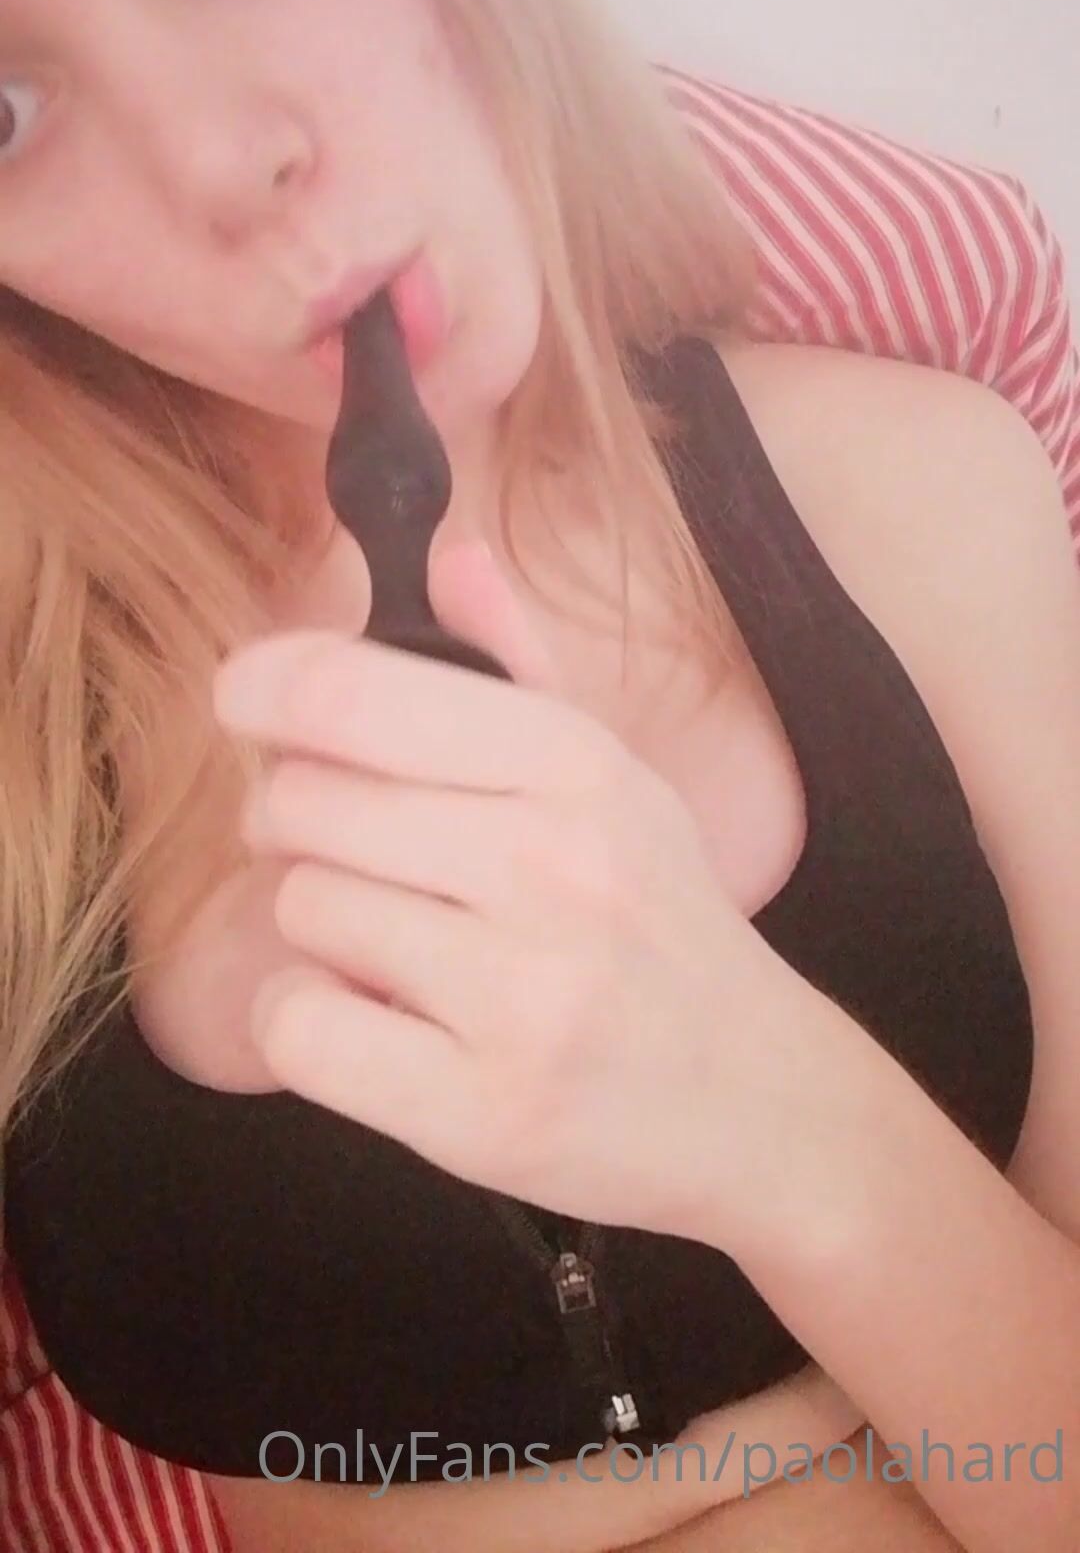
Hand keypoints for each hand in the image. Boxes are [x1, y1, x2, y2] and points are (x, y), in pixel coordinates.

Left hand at [212, 540, 837, 1253]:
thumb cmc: (661, 927)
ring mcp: (520, 995)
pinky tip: (372, 1015)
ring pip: (301, 906)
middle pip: (307, 798)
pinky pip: (298, 1025)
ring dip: (320, 923)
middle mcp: (552, 867)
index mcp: (578, 767)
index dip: (267, 684)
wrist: (758, 1099)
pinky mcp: (478, 1110)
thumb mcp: (619, 779)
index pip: (356, 692)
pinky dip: (306, 1018)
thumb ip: (520, 664)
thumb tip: (449, 555)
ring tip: (393, 940)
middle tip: (340, 844)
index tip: (243, 696)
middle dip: (294, 816)